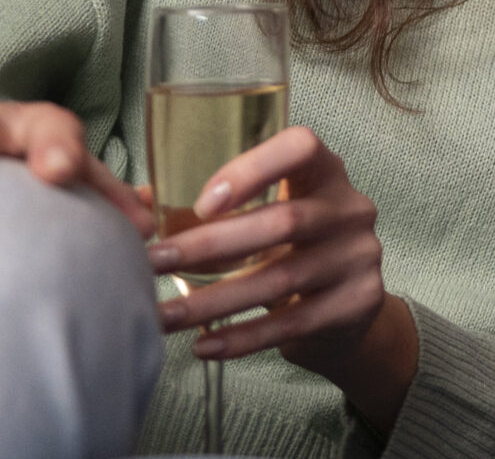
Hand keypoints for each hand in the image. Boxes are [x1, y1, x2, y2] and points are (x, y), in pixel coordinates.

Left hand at [149, 126, 417, 430]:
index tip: (201, 203)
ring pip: (281, 279)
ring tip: (163, 316)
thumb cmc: (291, 251)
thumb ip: (214, 207)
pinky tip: (204, 346)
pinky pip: (292, 323)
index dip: (253, 169)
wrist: (350, 310)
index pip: (302, 147)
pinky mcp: (358, 303)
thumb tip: (134, 205)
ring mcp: (359, 256)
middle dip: (209, 245)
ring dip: (213, 300)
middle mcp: (350, 209)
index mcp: (324, 173)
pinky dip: (242, 337)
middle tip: (153, 264)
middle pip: (283, 221)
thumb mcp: (267, 216)